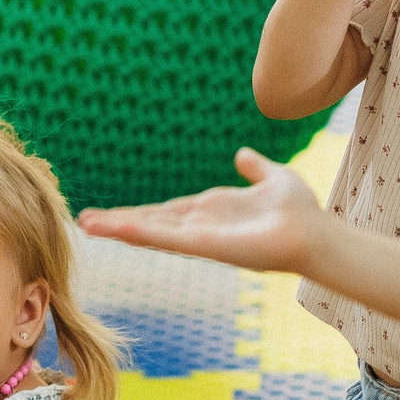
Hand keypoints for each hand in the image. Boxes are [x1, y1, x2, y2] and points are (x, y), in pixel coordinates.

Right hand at [79, 148, 327, 274]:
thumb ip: (256, 168)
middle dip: (119, 222)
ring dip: (119, 227)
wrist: (315, 234)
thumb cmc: (300, 211)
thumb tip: (243, 154)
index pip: (167, 211)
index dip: (139, 212)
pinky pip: (168, 237)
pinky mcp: (205, 244)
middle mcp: (202, 225)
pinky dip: (140, 233)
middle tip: (84, 221)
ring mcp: (201, 236)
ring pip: (152, 230)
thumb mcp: (273, 178)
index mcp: (212, 210)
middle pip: (151, 221)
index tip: (112, 214)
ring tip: (86, 225)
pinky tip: (116, 230)